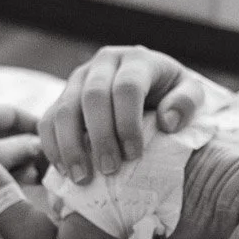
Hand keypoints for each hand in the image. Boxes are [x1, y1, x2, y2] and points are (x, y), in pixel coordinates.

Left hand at [0, 106, 41, 183]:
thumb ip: (23, 148)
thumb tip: (42, 146)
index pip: (11, 112)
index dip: (34, 123)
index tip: (53, 137)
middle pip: (5, 131)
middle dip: (26, 146)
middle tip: (45, 161)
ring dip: (16, 161)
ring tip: (33, 176)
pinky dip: (1, 170)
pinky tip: (13, 183)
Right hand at [39, 45, 204, 183]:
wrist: (153, 83)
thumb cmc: (173, 93)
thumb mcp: (190, 93)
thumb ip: (186, 103)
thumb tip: (168, 122)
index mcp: (137, 60)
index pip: (127, 88)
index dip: (128, 123)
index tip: (134, 155)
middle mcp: (104, 63)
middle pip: (92, 98)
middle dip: (100, 137)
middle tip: (109, 170)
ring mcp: (80, 78)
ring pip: (64, 109)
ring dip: (71, 146)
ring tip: (82, 178)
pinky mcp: (63, 95)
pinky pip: (48, 119)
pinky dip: (53, 146)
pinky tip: (64, 171)